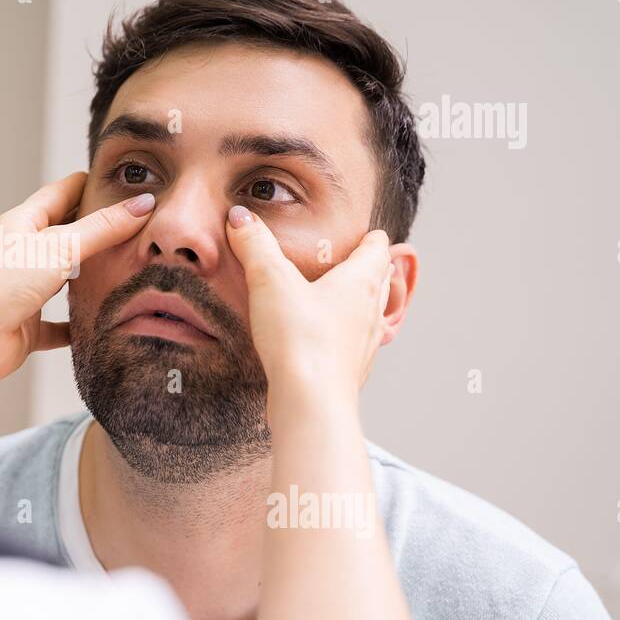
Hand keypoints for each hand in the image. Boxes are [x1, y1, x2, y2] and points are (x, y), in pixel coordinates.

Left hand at [0, 172, 153, 390]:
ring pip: (66, 279)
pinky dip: (79, 325)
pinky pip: (59, 325)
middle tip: (141, 228)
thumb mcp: (58, 247)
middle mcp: (24, 254)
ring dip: (93, 278)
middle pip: (68, 235)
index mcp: (24, 223)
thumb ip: (101, 229)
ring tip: (131, 272)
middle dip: (100, 232)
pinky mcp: (27, 327)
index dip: (94, 184)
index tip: (128, 182)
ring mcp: (25, 290)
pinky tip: (102, 325)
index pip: (64, 193)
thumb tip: (143, 205)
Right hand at [224, 206, 393, 400]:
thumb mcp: (270, 281)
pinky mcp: (350, 372)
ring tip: (332, 300)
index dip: (368, 237)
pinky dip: (341, 337)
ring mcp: (364, 345)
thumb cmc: (299, 339)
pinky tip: (316, 341)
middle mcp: (370, 312)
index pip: (377, 248)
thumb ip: (254, 245)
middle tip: (345, 262)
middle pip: (379, 280)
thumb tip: (239, 216)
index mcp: (361, 282)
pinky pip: (352, 346)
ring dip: (355, 305)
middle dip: (365, 269)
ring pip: (369, 315)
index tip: (359, 233)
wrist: (310, 403)